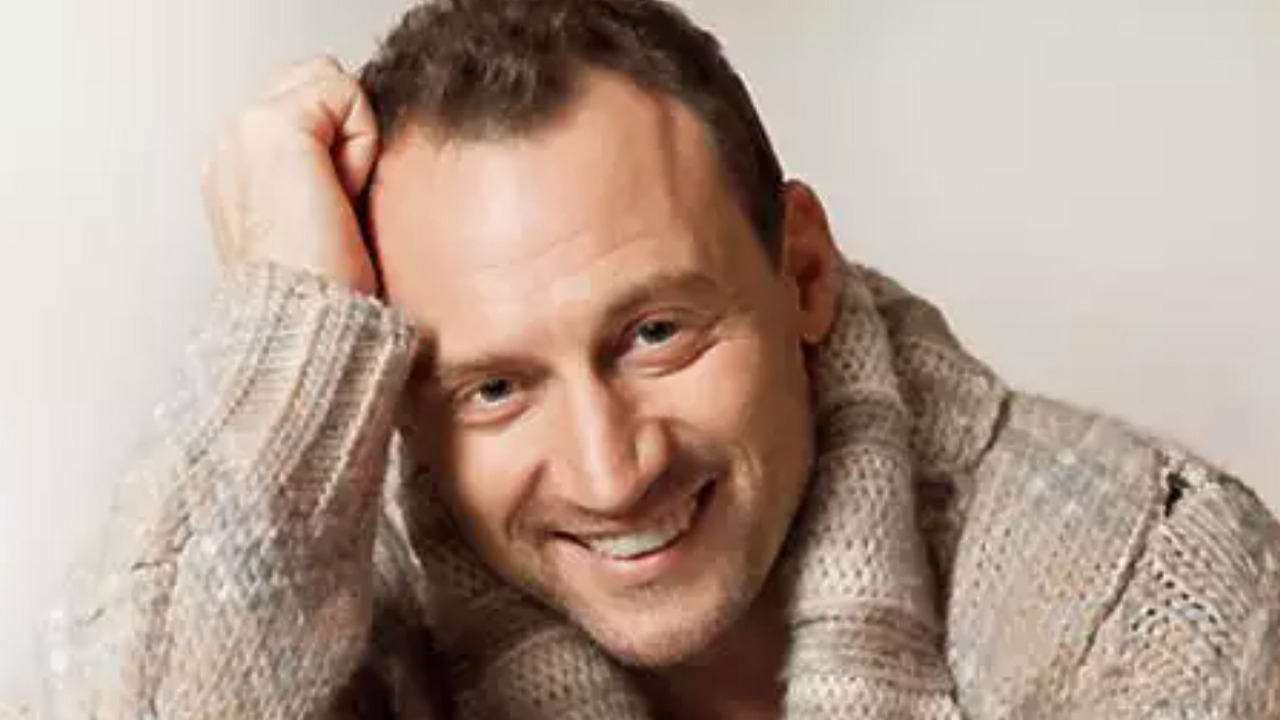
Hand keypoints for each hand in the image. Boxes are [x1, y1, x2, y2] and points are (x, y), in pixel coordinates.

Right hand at [201, 56, 379, 295]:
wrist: (304, 328)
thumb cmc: (323, 294)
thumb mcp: (320, 223)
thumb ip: (323, 173)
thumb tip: (356, 150)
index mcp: (237, 169)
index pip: (307, 105)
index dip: (340, 146)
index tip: (332, 213)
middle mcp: (231, 144)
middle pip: (318, 83)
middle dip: (343, 135)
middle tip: (336, 206)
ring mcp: (243, 130)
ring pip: (330, 84)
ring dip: (351, 141)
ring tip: (336, 202)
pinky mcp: (273, 125)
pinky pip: (345, 92)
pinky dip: (359, 143)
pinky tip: (340, 193)